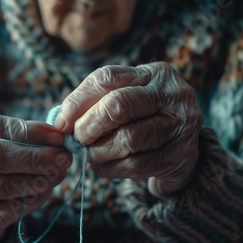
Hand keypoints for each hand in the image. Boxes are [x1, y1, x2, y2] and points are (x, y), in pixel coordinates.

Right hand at [0, 113, 71, 242]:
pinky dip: (29, 200)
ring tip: (58, 173)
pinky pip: (3, 211)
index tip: (55, 135)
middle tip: (63, 157)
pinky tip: (45, 192)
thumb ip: (16, 135)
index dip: (26, 131)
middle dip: (35, 157)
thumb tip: (55, 137)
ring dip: (36, 180)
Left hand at [54, 62, 202, 197]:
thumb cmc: (145, 122)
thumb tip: (59, 121)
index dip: (77, 101)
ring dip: (99, 152)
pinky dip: (112, 169)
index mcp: (154, 73)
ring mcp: (181, 123)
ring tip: (90, 156)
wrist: (182, 152)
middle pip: (118, 105)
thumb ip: (97, 104)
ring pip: (128, 138)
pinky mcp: (181, 155)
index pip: (106, 77)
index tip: (61, 122)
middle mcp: (173, 93)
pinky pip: (137, 164)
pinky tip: (102, 168)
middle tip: (77, 141)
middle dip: (88, 126)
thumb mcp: (127, 103)